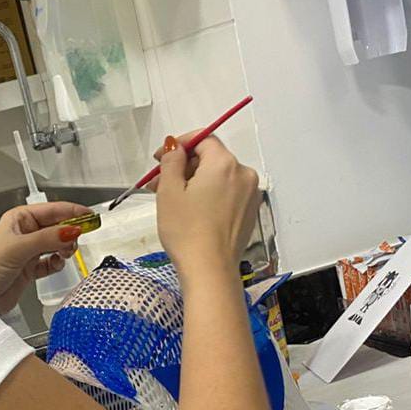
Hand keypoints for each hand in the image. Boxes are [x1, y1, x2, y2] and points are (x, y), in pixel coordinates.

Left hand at [0, 201, 89, 314]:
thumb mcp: (19, 248)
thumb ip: (48, 239)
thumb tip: (72, 230)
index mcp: (19, 219)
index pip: (52, 210)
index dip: (72, 213)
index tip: (90, 217)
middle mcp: (25, 233)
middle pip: (57, 227)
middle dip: (69, 233)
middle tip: (77, 241)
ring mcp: (28, 251)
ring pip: (56, 244)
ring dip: (64, 249)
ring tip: (64, 254)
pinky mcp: (30, 269)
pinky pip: (51, 262)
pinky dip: (57, 264)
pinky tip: (55, 265)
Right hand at [154, 134, 259, 277]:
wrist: (209, 270)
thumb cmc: (186, 230)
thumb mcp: (170, 190)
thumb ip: (172, 161)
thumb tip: (175, 147)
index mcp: (225, 164)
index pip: (203, 139)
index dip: (180, 144)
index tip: (161, 157)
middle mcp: (243, 174)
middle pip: (211, 158)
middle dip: (185, 166)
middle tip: (159, 182)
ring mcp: (250, 194)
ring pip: (218, 177)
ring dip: (195, 181)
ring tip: (172, 198)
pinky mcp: (250, 212)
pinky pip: (227, 193)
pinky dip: (210, 194)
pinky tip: (192, 209)